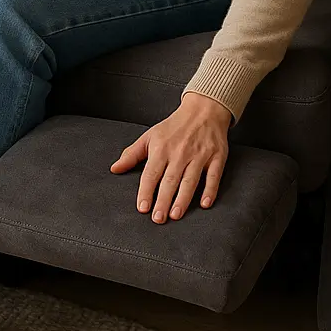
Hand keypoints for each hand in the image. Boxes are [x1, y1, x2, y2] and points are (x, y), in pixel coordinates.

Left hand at [109, 92, 232, 222]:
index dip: (146, 191)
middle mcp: (179, 153)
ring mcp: (199, 156)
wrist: (202, 111)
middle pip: (170, 180)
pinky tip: (204, 204)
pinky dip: (210, 190)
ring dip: (183, 199)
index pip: (151, 174)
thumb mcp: (149, 137)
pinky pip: (213, 176)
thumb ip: (131, 154)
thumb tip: (114, 169)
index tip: (142, 208)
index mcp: (161, 149)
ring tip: (175, 215)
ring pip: (190, 181)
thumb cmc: (173, 127)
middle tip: (158, 219)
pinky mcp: (216, 158)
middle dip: (163, 200)